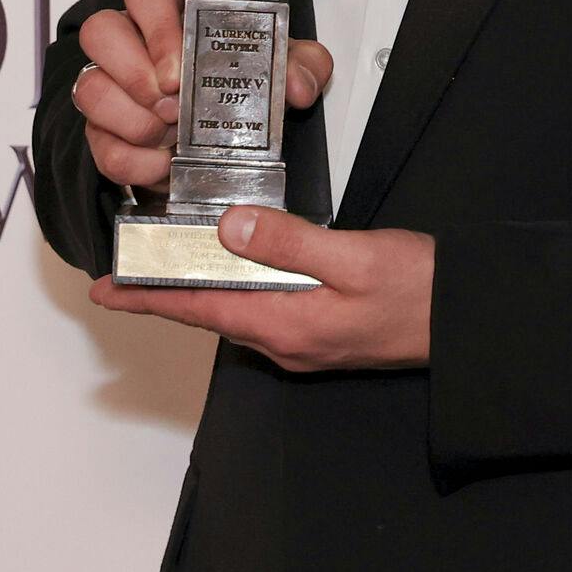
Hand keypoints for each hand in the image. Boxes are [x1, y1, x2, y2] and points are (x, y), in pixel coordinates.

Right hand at [72, 0, 332, 188]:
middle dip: (132, 73)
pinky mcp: (104, 131)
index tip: (178, 72)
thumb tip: (298, 86)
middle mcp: (133, 41)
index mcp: (175, 10)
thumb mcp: (284, 66)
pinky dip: (128, 159)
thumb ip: (301, 65)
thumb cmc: (249, 82)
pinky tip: (160, 165)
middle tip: (172, 107)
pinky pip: (97, 143)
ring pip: (88, 86)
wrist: (229, 141)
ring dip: (126, 116)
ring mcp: (113, 86)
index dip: (156, 29)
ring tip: (166, 135)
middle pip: (101, 31)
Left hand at [89, 210, 434, 370]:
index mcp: (286, 324)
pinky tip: (240, 267)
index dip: (150, 297)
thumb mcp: (355, 256)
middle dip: (168, 290)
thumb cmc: (418, 290)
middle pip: (211, 311)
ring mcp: (304, 341)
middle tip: (132, 267)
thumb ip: (290, 243)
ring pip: (237, 310)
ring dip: (203, 287)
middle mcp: (287, 341)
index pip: (200, 308)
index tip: (107, 289)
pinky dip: (238, 288)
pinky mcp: (321, 332)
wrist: (464, 321)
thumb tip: (231, 230)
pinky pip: (264, 310)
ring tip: (173, 263)